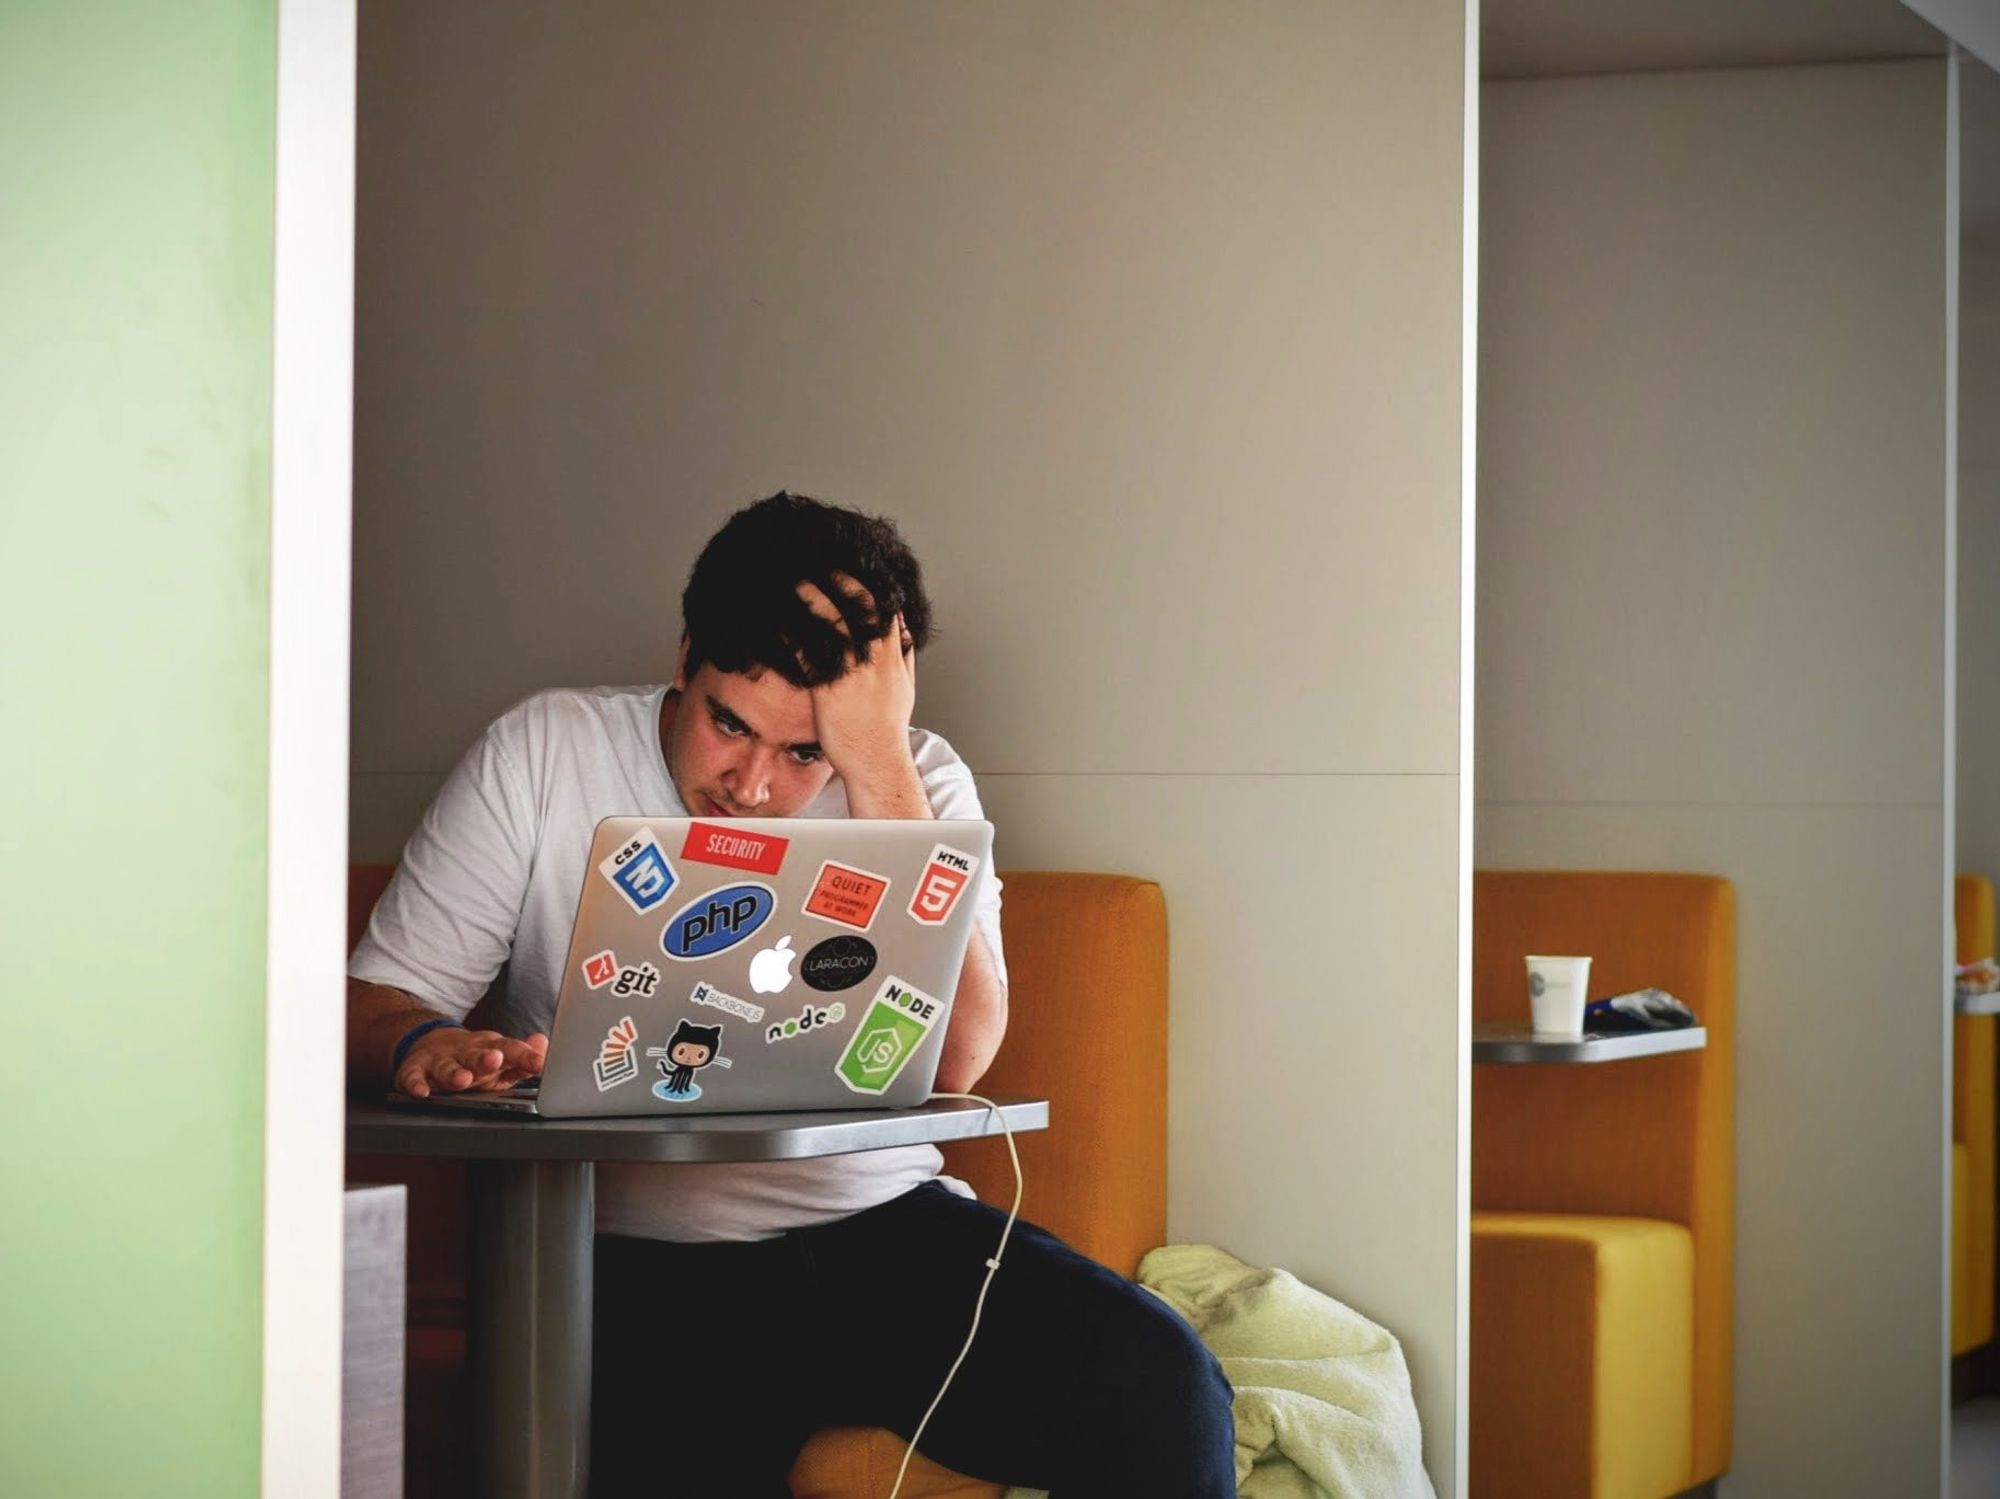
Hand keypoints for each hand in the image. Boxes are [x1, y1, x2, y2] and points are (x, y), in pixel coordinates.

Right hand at [395, 1026, 548, 1097]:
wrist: (430, 1044)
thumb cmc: (474, 1058)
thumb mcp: (501, 1058)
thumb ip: (523, 1058)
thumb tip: (544, 1044)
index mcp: (489, 1048)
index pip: (509, 1049)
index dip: (524, 1056)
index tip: (537, 1063)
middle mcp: (465, 1052)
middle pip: (476, 1054)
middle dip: (485, 1058)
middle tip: (495, 1060)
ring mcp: (439, 1060)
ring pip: (446, 1066)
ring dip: (453, 1073)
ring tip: (462, 1080)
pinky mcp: (415, 1069)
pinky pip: (413, 1077)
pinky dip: (415, 1084)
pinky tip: (421, 1092)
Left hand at [795, 575, 916, 781]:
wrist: (877, 761)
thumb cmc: (887, 730)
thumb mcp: (905, 688)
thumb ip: (903, 657)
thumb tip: (904, 633)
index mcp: (893, 657)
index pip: (884, 608)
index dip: (868, 584)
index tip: (851, 567)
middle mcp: (874, 660)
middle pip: (860, 606)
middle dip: (841, 580)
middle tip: (821, 563)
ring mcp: (852, 674)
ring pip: (834, 623)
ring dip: (814, 597)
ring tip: (795, 580)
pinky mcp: (829, 690)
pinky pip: (811, 653)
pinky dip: (796, 634)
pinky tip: (781, 621)